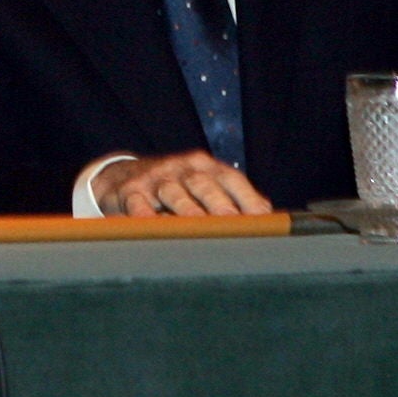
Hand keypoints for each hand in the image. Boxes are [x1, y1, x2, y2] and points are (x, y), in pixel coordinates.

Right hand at [91, 150, 270, 216]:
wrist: (123, 177)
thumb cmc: (178, 189)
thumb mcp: (206, 187)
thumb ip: (236, 202)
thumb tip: (273, 222)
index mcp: (206, 167)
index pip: (232, 180)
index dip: (249, 200)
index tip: (264, 223)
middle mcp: (182, 168)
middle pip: (203, 184)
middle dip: (220, 206)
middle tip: (234, 226)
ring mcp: (155, 178)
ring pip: (173, 192)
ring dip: (187, 210)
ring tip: (199, 229)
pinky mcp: (130, 191)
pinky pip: (138, 203)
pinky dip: (146, 216)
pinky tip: (155, 228)